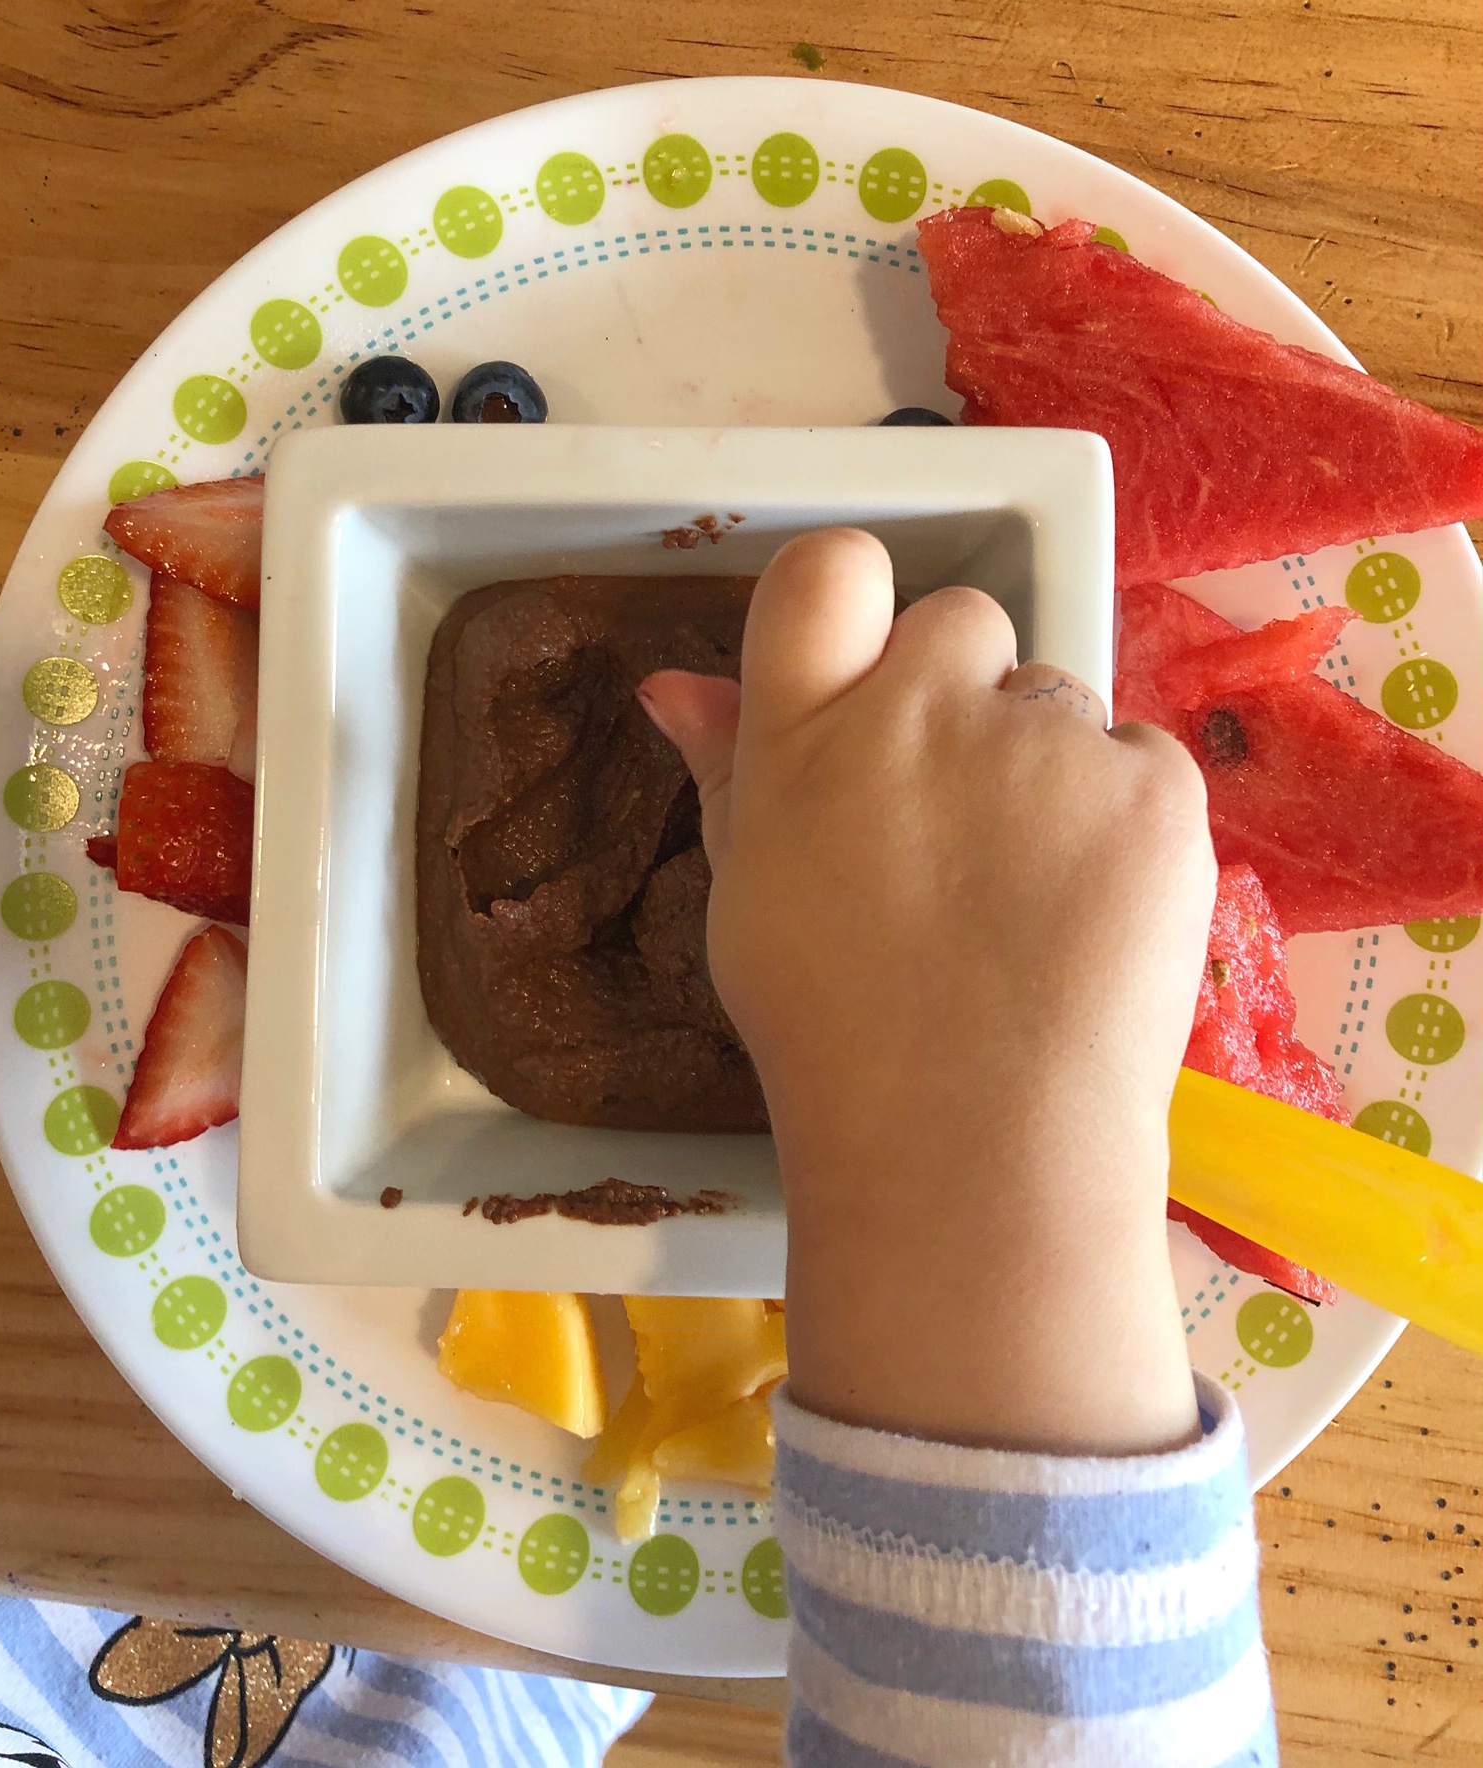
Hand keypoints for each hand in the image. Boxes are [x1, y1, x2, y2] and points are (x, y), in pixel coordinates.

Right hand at [639, 530, 1213, 1454]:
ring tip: (1029, 902)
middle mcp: (928, 707)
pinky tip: (1092, 914)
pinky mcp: (1155, 785)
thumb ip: (727, 772)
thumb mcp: (750, 899)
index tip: (868, 659)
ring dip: (1045, 769)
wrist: (974, 1147)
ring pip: (1056, 705)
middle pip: (960, 622)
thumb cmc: (837, 1037)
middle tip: (960, 820)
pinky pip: (1139, 763)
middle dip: (963, 694)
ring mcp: (1049, 741)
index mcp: (811, 733)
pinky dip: (1123, 821)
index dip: (852, 599)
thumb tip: (674, 686)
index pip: (826, 570)